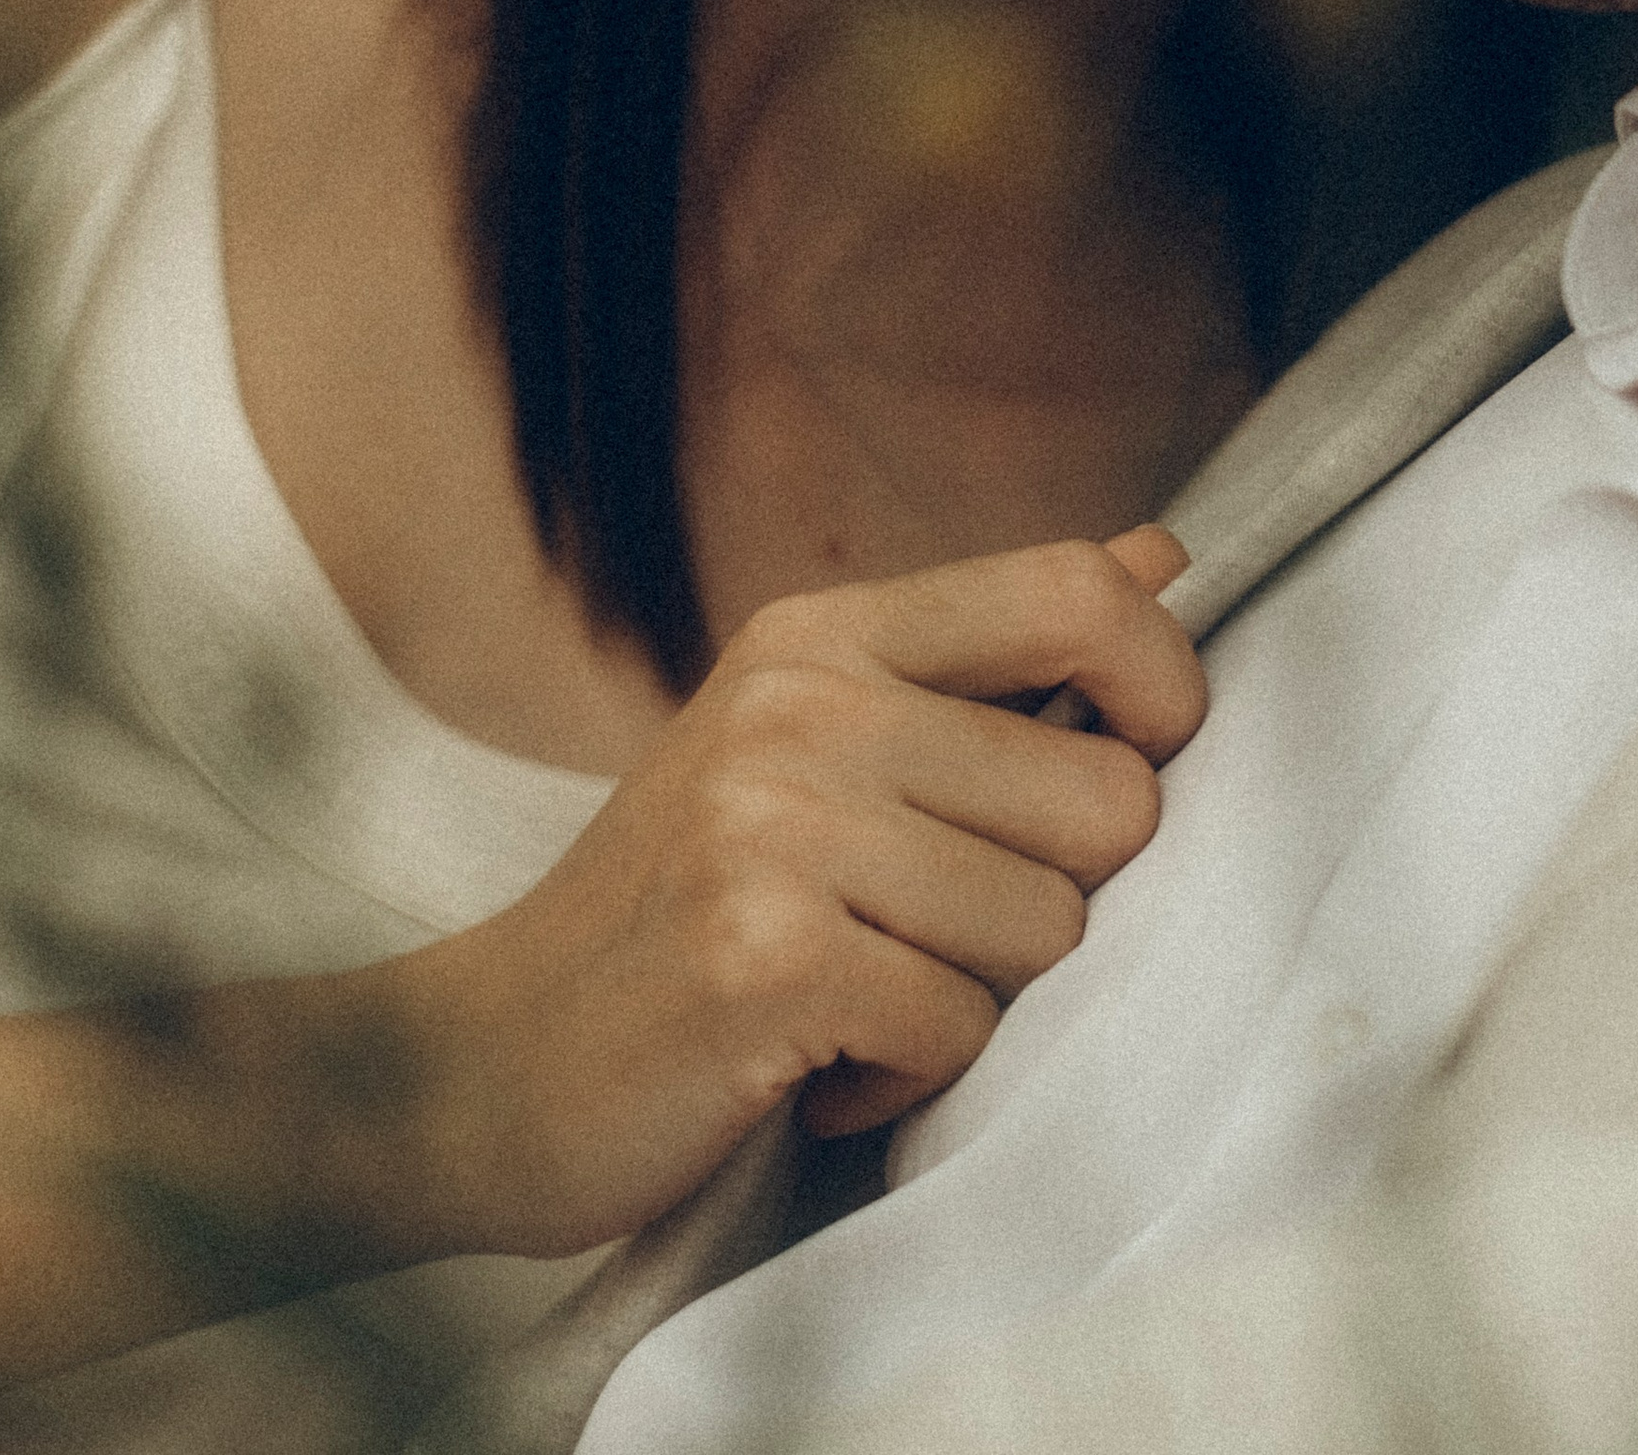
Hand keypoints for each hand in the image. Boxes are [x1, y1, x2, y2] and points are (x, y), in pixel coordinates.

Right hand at [388, 529, 1204, 1259]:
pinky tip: (814, 1067)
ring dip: (974, 1002)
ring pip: (1050, 929)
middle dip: (1056, 901)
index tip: (1140, 767)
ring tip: (857, 997)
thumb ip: (995, 656)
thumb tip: (1160, 558)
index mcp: (822, 633)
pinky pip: (962, 1031)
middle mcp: (802, 702)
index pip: (1075, 594)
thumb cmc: (675, 913)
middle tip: (930, 935)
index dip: (1164, 686)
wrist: (474, 1064)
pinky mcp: (766, 955)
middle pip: (1106, 797)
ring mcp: (776, 822)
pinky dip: (907, 1080)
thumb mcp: (818, 739)